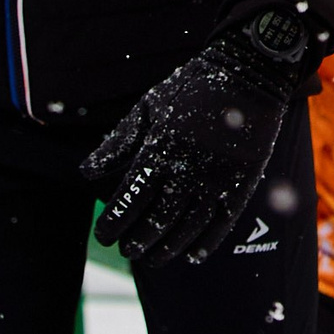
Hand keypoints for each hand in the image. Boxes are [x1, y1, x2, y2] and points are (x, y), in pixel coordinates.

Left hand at [80, 20, 303, 262]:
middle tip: (127, 250)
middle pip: (157, 220)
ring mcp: (217, 179)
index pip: (130, 198)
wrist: (248, 74)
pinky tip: (191, 255)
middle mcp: (188, 169)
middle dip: (138, 240)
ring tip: (152, 258)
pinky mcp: (242, 183)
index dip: (114, 221)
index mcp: (161, 149)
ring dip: (167, 249)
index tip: (103, 234)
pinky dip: (206, 244)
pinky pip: (222, 224)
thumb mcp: (148, 107)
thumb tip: (86, 173)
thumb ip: (118, 143)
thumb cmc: (191, 88)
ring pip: (187, 228)